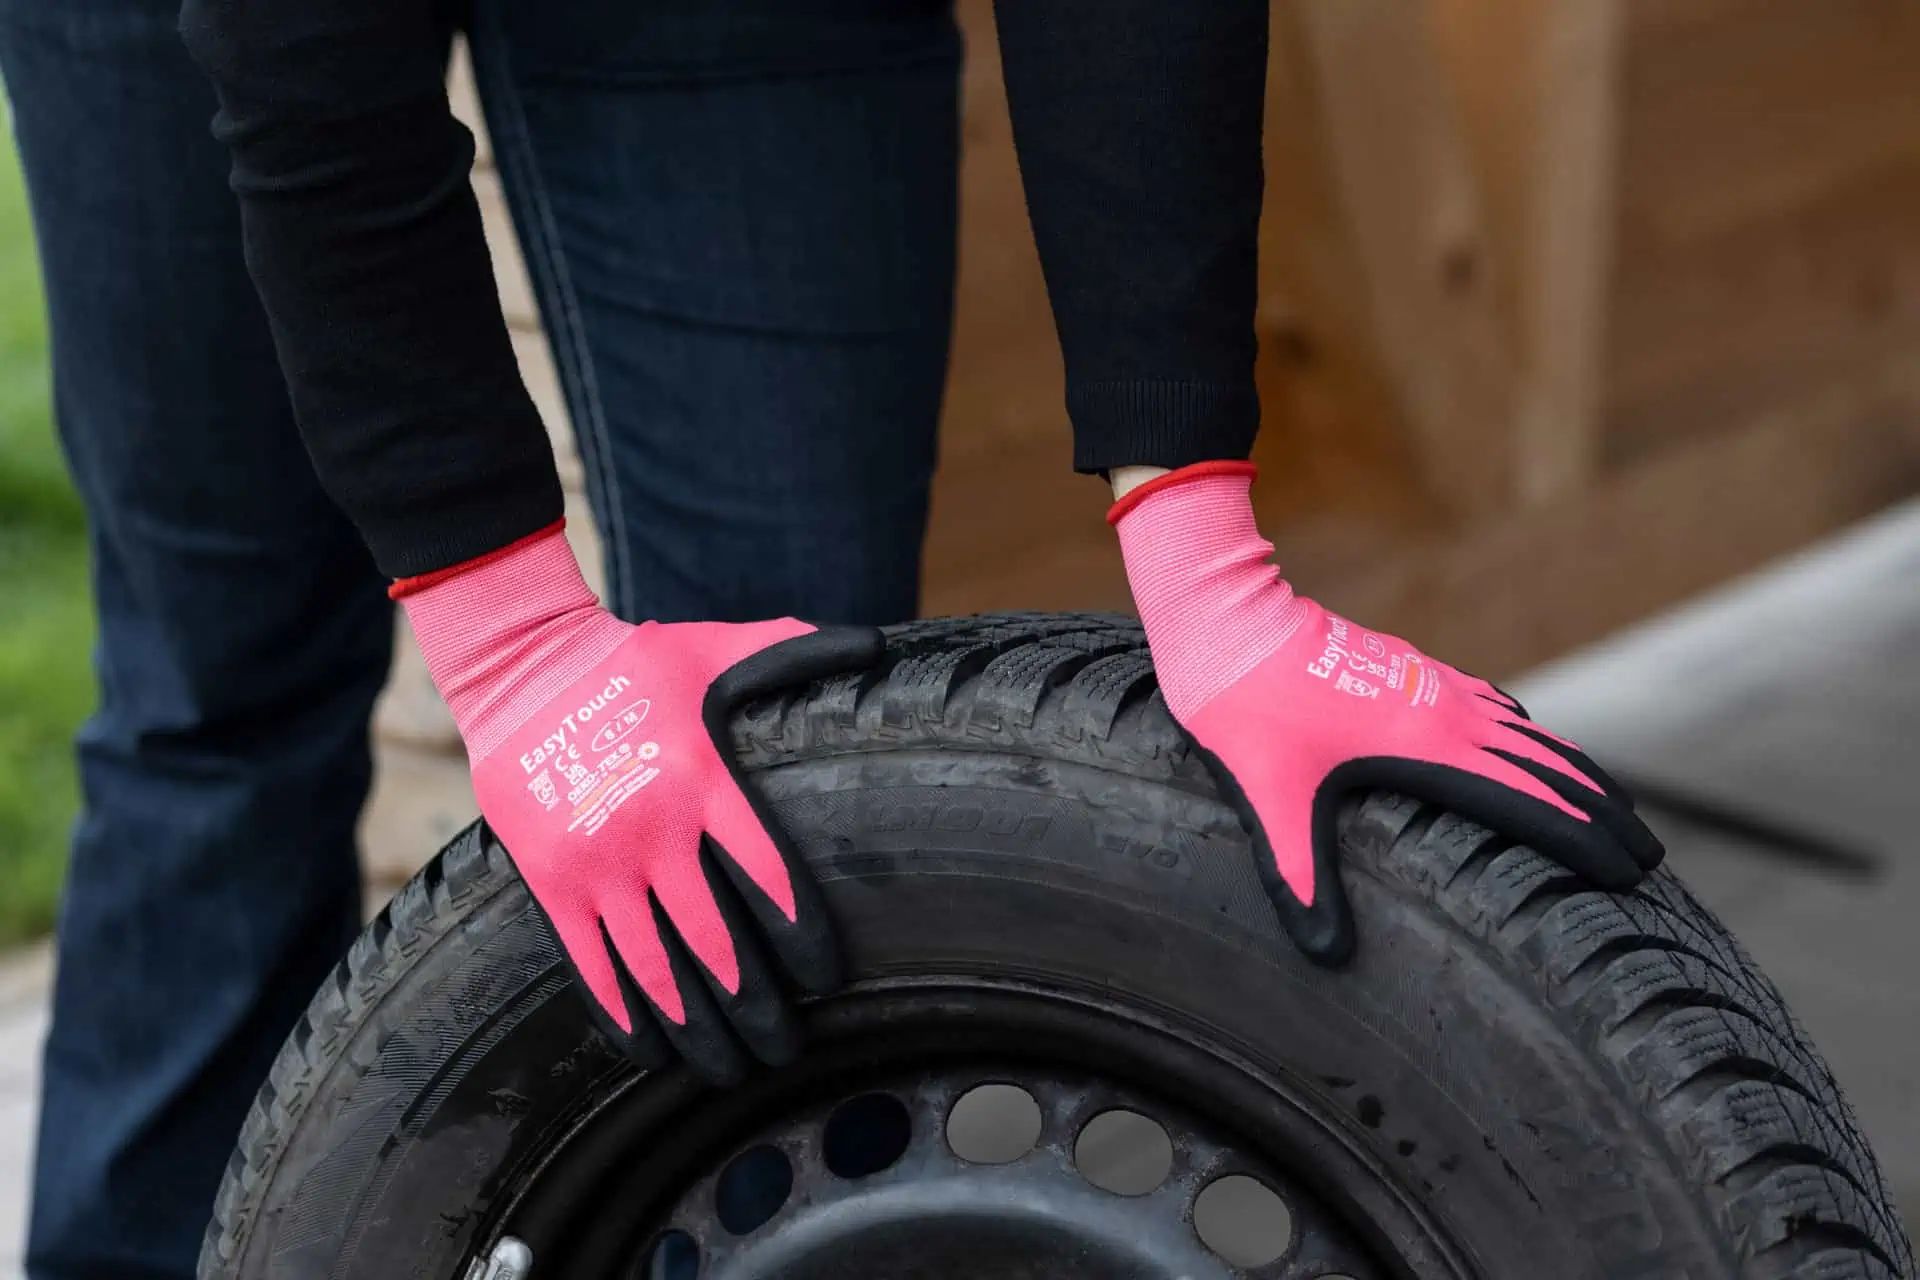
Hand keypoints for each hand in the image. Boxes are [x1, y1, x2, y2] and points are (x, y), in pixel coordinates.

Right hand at [395, 524, 878, 1079]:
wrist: (521, 667)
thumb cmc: (630, 663)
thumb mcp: (714, 649)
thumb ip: (791, 653)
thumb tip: (874, 643)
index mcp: (703, 782)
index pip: (768, 876)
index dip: (801, 933)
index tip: (827, 978)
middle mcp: (654, 832)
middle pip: (718, 940)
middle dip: (755, 1003)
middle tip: (785, 1047)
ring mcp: (599, 863)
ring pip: (656, 966)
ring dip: (695, 1024)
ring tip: (729, 1068)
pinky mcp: (552, 882)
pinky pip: (590, 963)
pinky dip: (622, 1012)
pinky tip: (650, 1047)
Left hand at [1111, 462, 1661, 961]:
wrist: (1229, 623)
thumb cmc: (1245, 713)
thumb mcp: (1269, 802)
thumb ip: (1300, 878)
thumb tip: (1325, 956)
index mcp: (1426, 750)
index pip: (1529, 804)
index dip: (1584, 841)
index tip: (1633, 874)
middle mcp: (1446, 715)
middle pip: (1545, 767)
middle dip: (1600, 812)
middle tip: (1649, 854)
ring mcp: (1432, 686)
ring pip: (1525, 733)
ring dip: (1574, 770)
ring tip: (1612, 805)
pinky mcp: (1412, 671)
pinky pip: (1491, 706)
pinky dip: (1528, 733)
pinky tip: (1529, 738)